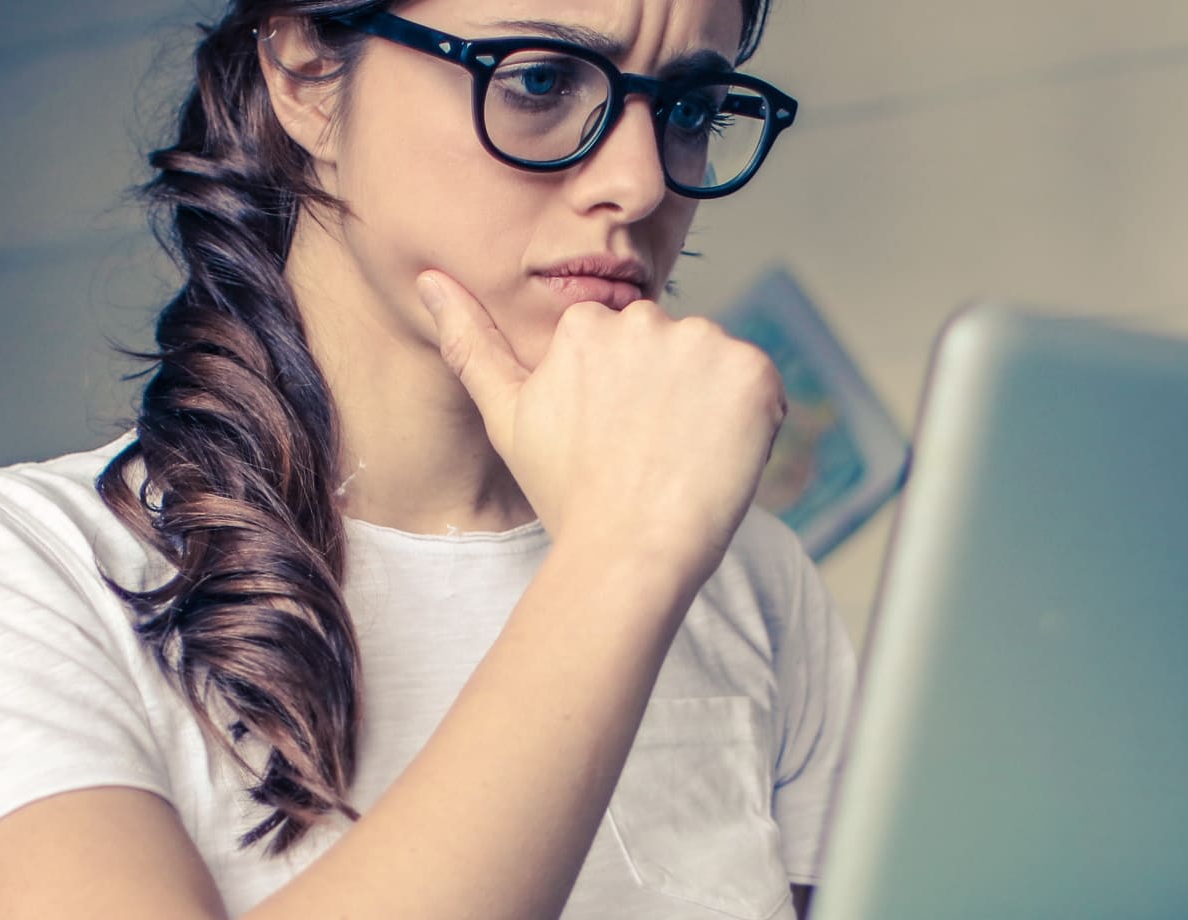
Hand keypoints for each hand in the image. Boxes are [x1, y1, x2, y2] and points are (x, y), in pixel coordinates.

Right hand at [420, 270, 783, 572]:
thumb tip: (428, 277)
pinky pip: (760, 387)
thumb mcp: (506, 415)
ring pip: (715, 367)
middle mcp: (644, 319)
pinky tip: (717, 458)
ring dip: (709, 405)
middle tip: (648, 454)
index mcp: (585, 325)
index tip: (616, 441)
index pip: (625, 349)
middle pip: (672, 351)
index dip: (626, 399)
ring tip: (681, 460)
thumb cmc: (566, 493)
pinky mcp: (752, 372)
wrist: (627, 551)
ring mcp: (703, 343)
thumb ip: (470, 341)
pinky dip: (750, 421)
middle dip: (668, 393)